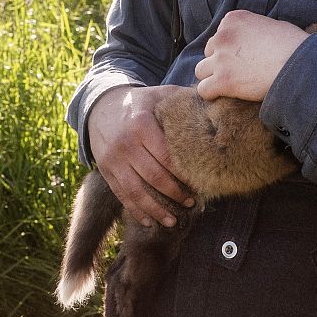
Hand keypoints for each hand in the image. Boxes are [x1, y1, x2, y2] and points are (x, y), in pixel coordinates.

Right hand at [86, 85, 193, 228]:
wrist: (101, 106)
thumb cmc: (140, 103)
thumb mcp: (159, 95)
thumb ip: (184, 99)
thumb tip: (215, 100)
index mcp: (141, 124)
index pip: (167, 155)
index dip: (184, 173)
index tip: (201, 183)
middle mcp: (125, 143)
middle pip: (154, 176)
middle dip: (175, 194)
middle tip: (192, 203)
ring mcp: (113, 159)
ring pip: (136, 191)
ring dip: (155, 210)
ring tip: (173, 221)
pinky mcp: (106, 170)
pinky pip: (122, 195)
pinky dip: (136, 211)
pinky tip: (149, 221)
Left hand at [195, 10, 307, 102]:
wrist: (300, 67)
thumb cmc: (294, 46)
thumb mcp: (272, 25)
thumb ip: (254, 29)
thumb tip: (252, 39)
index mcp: (234, 19)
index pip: (220, 34)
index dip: (231, 47)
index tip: (244, 56)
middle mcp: (223, 36)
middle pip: (210, 51)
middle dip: (221, 60)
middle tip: (238, 71)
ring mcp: (221, 59)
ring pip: (201, 70)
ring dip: (212, 77)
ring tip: (229, 84)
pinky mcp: (223, 81)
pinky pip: (204, 89)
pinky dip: (212, 94)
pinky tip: (224, 96)